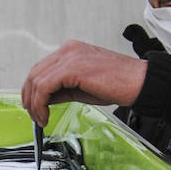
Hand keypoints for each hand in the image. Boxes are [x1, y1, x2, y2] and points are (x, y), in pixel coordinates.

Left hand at [21, 41, 148, 124]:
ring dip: (34, 104)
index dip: (33, 90)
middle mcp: (69, 50)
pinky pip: (45, 86)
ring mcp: (70, 56)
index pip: (41, 69)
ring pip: (37, 80)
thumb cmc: (119, 84)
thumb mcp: (82, 87)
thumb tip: (44, 100)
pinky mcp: (72, 67)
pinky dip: (40, 103)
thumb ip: (62, 89)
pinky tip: (45, 115)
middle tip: (34, 115)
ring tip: (41, 119)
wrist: (141, 82)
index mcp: (71, 51)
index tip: (34, 106)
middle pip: (35, 73)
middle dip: (30, 97)